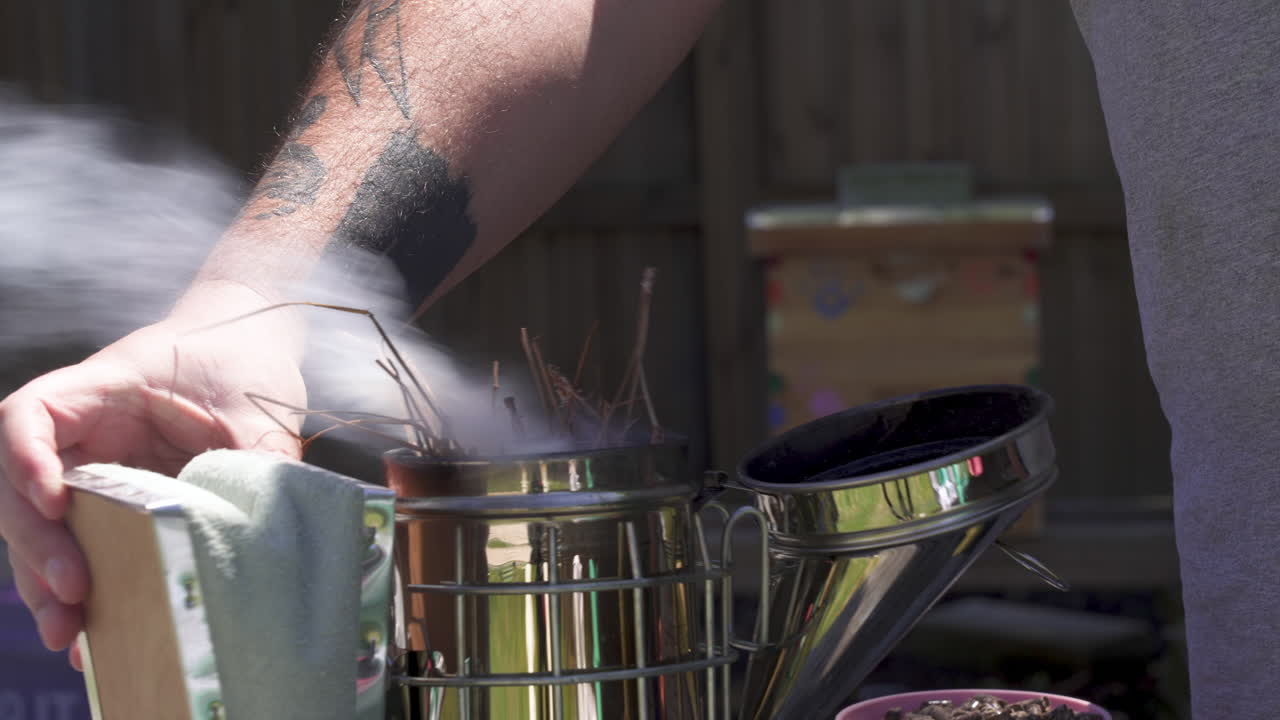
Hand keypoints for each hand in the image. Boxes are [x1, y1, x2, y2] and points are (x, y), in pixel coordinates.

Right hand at [0, 282, 305, 668]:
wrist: (255, 339)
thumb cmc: (246, 358)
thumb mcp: (256, 408)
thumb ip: (256, 463)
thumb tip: (265, 539)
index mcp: (106, 387)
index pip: (31, 414)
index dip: (25, 459)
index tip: (55, 501)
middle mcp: (84, 427)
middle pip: (22, 484)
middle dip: (38, 544)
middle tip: (71, 594)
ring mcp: (92, 462)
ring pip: (43, 524)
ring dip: (46, 579)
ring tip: (69, 637)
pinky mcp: (111, 496)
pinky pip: (81, 540)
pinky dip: (82, 583)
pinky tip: (94, 636)